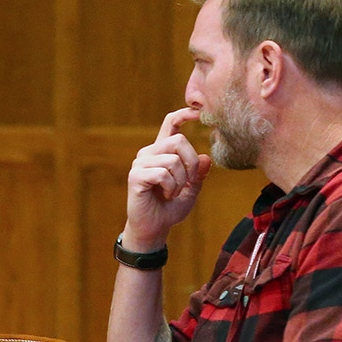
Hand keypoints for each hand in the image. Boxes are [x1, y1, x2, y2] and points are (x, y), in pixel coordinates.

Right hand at [123, 107, 211, 250]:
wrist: (153, 229)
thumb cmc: (169, 209)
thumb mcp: (191, 190)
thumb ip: (198, 174)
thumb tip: (206, 157)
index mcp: (162, 152)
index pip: (171, 123)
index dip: (185, 114)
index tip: (199, 113)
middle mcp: (149, 153)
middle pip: (179, 141)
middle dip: (191, 163)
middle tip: (187, 183)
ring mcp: (141, 163)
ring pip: (173, 159)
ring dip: (181, 180)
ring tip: (173, 193)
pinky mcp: (136, 176)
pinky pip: (163, 173)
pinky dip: (171, 187)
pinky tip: (165, 196)